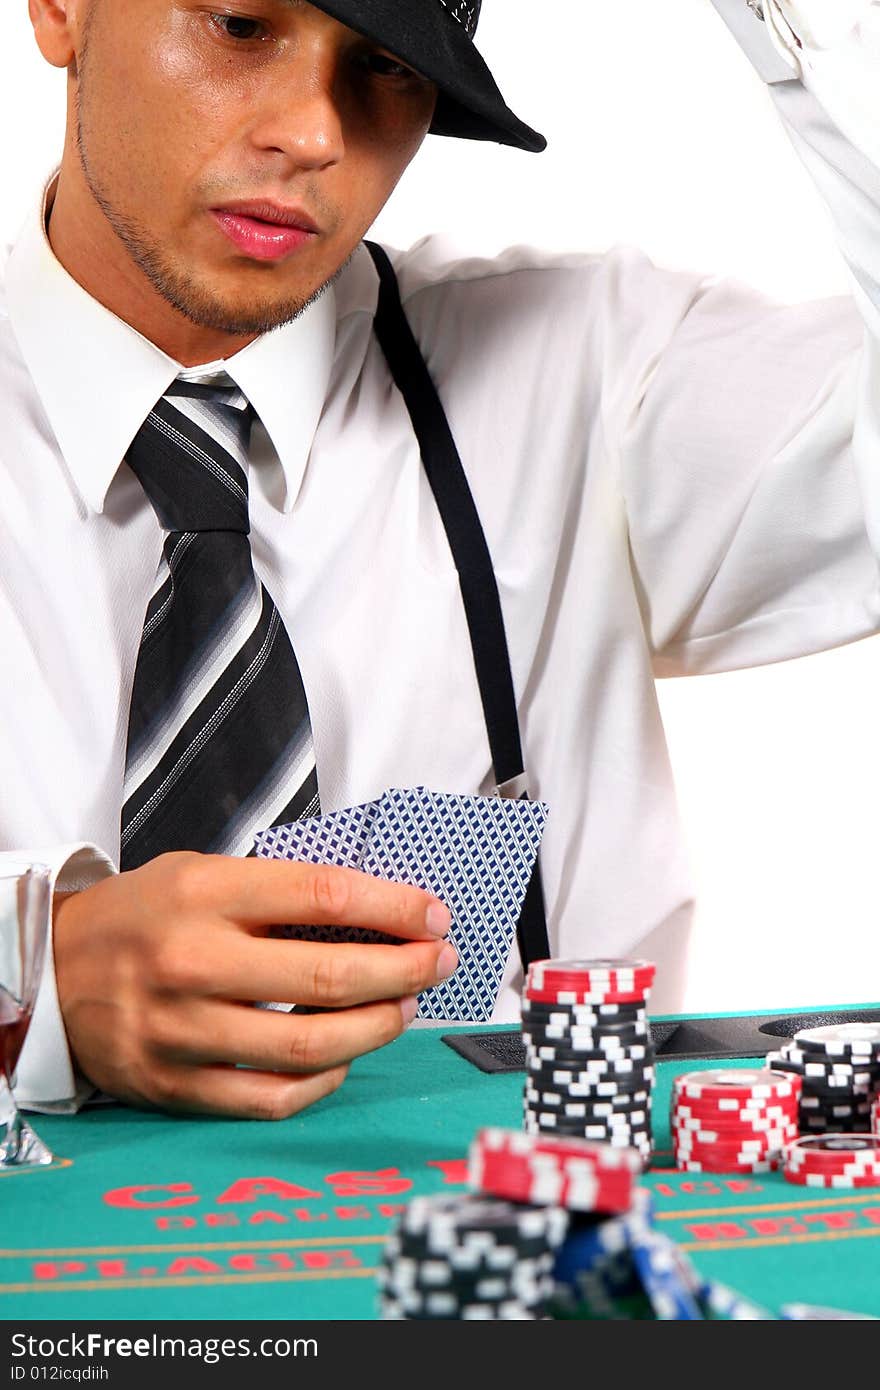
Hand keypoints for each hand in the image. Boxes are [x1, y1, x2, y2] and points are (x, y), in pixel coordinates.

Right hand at [53, 852, 456, 1119]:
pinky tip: (345, 1058)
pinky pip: (271, 1097)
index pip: (324, 895)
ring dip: (376, 1028)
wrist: (53, 969)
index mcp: (204, 893)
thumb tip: (379, 913)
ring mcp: (181, 1029)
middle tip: (436, 963)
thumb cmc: (143, 915)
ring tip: (402, 1008)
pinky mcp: (174, 1084)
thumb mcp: (201, 874)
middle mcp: (192, 960)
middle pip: (328, 975)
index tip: (433, 915)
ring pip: (309, 1044)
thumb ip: (278, 892)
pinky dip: (323, 1081)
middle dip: (404, 971)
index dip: (394, 907)